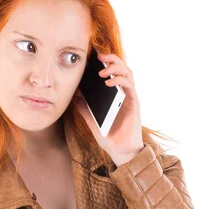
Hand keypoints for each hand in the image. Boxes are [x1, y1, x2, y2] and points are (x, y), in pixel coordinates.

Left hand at [72, 51, 143, 165]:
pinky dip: (119, 81)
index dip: (106, 62)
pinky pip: (129, 86)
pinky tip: (109, 82)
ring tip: (103, 70)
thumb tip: (74, 95)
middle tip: (99, 56)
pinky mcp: (134, 103)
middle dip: (111, 58)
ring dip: (116, 67)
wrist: (121, 152)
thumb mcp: (92, 121)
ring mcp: (129, 97)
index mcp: (114, 95)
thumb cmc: (109, 137)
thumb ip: (85, 109)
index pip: (112, 73)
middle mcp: (123, 93)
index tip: (94, 56)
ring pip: (127, 73)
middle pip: (121, 68)